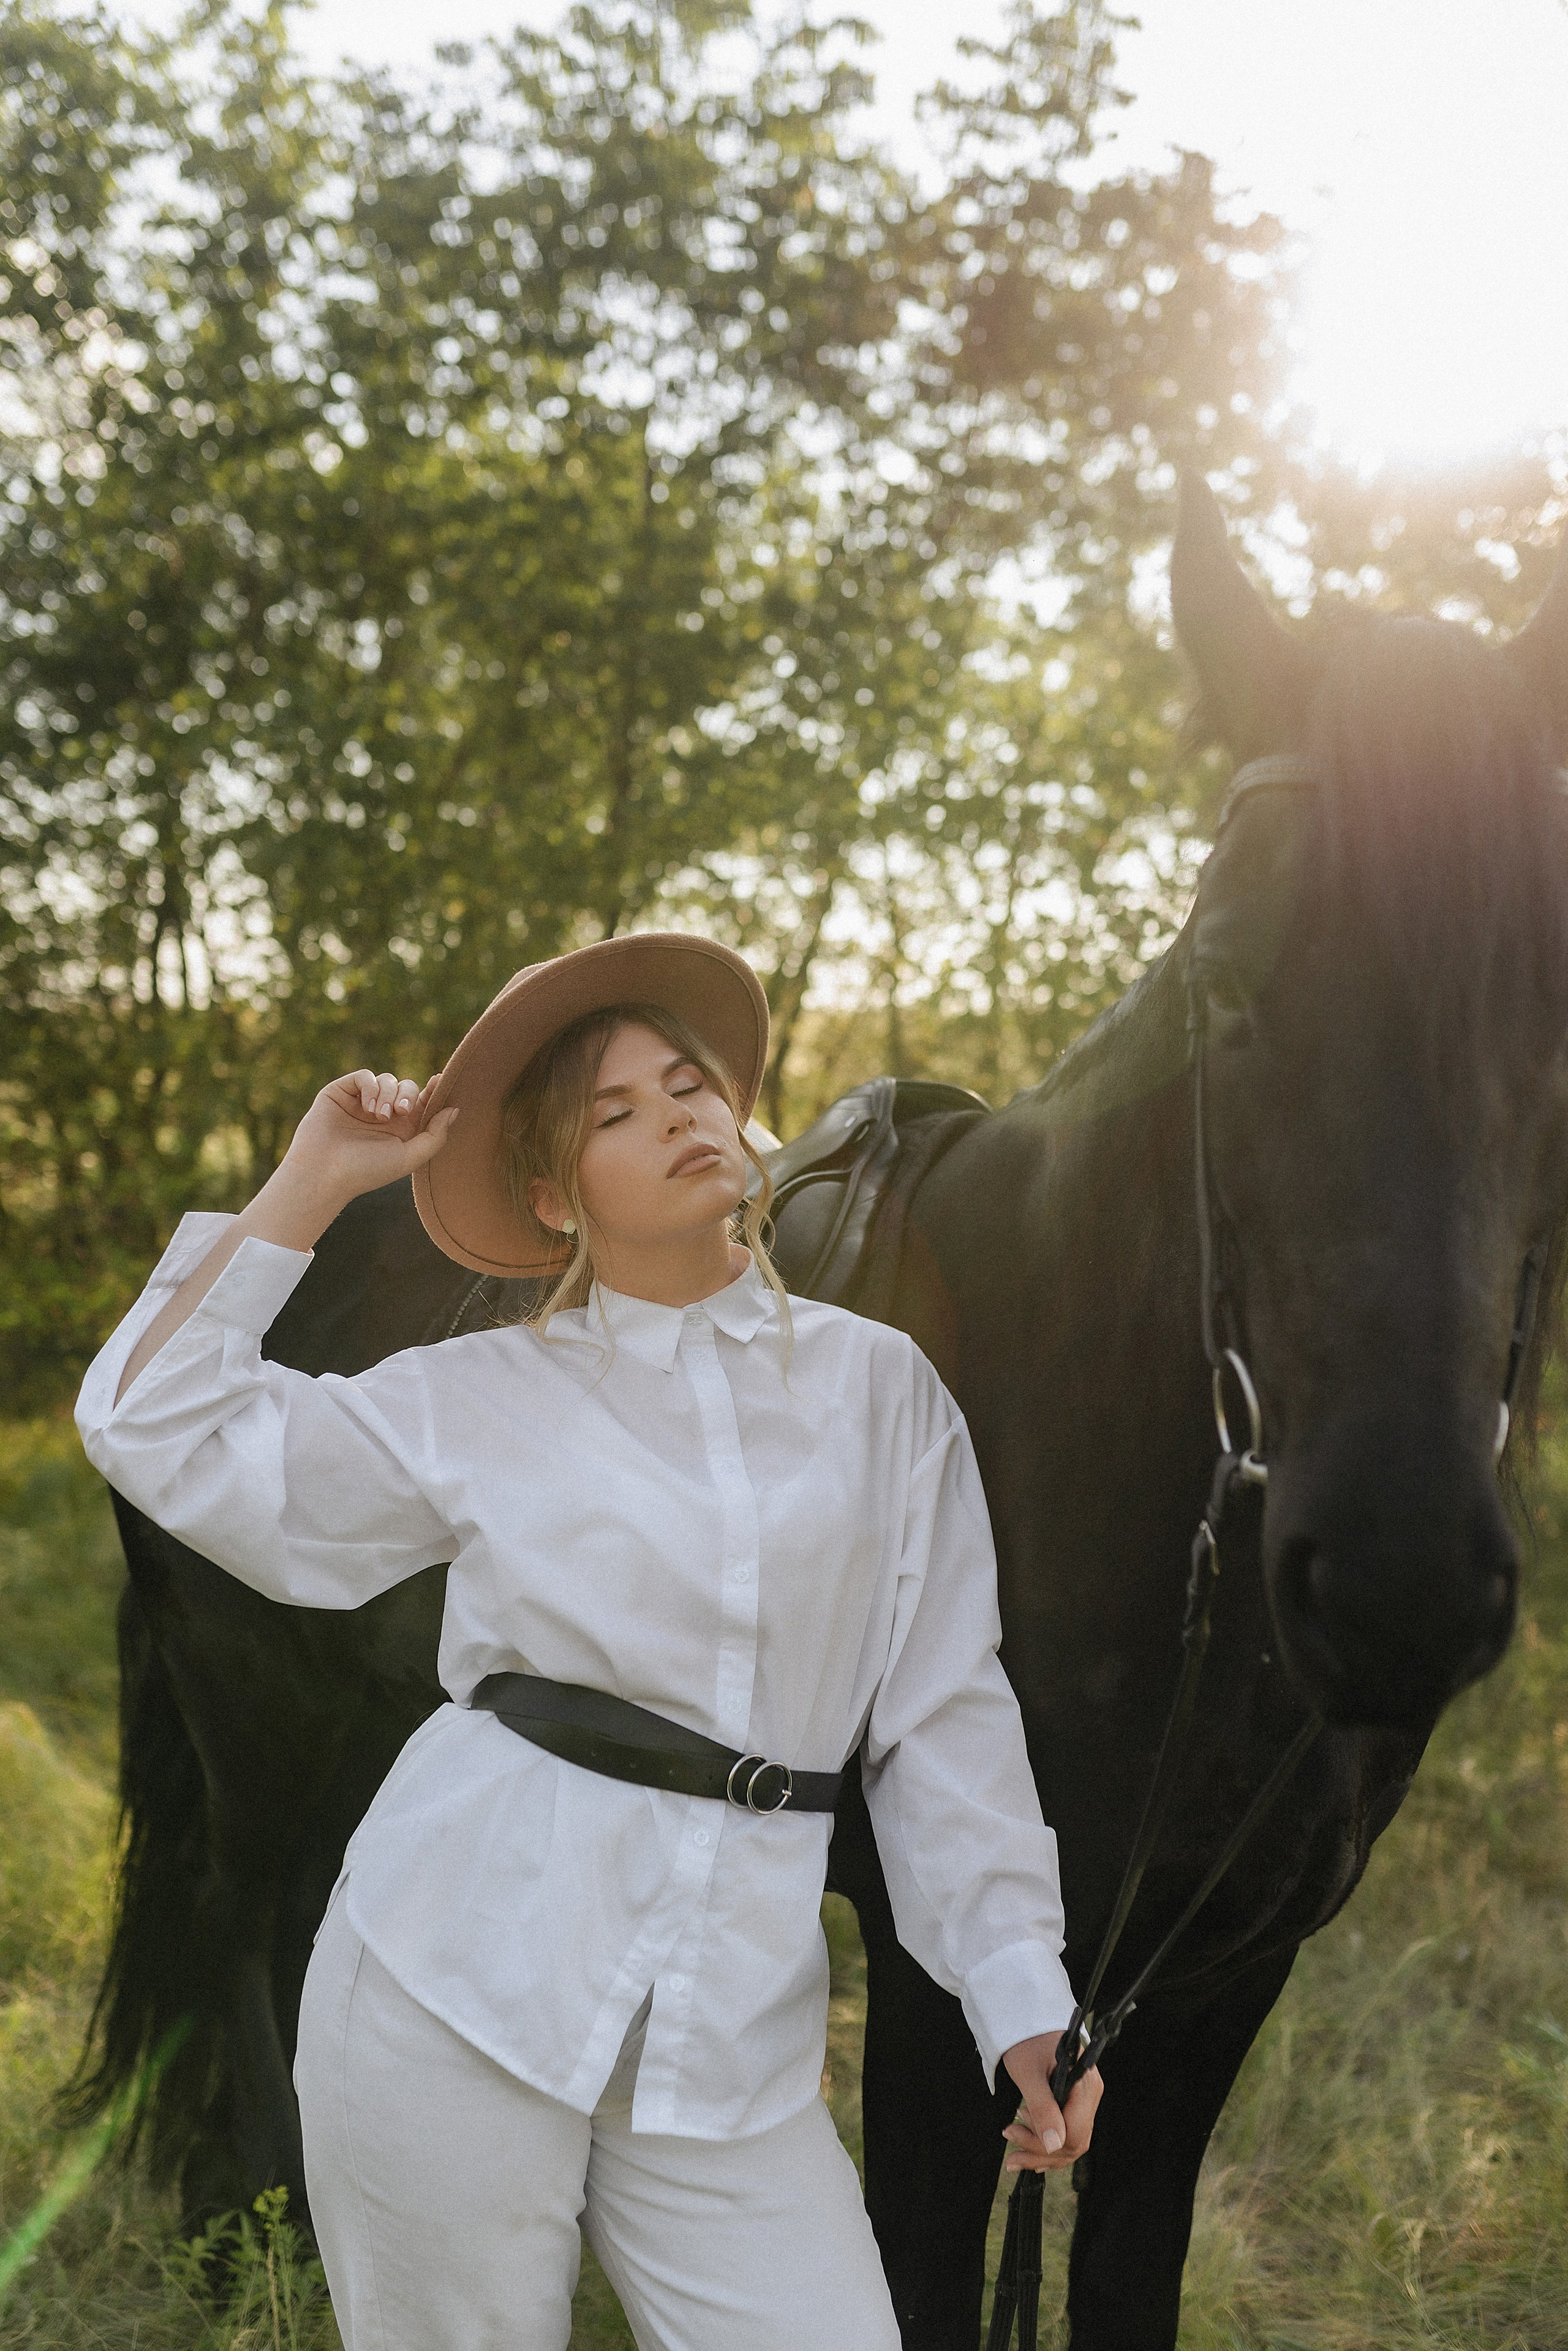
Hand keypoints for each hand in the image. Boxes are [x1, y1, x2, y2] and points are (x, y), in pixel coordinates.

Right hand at [281, 1069, 457, 1208]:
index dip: (433, 1091)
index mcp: (401, 1129)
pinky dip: (370, 1086)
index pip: (422, 1102)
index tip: (440, 1081)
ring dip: (388, 1094)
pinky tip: (367, 1106)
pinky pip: (364, 1076)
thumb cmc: (366, 1171)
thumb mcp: (409, 1157)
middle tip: (402, 1112)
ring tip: (379, 1116)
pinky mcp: (341, 1092)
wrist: (324, 1173)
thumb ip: (435, 1135)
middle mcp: (383, 1114)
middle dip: (408, 1095)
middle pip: (407, 1087)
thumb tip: (455, 1110)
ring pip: (387, 1080)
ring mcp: (361, 1102)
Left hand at [1000, 2031, 1102, 2173]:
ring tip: (1013, 2145)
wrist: (1028, 2019)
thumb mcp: (1028, 2073)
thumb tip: (1054, 2146)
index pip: (1074, 2134)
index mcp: (1084, 2086)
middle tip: (1010, 2153)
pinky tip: (1028, 2144)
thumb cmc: (1027, 2040)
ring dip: (1041, 2151)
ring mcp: (1084, 2099)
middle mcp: (1090, 2094)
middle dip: (1040, 2152)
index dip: (1046, 2146)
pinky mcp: (1076, 2102)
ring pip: (1070, 2141)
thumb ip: (1042, 2108)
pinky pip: (1067, 2131)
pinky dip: (1047, 2142)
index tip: (1016, 2136)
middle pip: (1073, 2142)